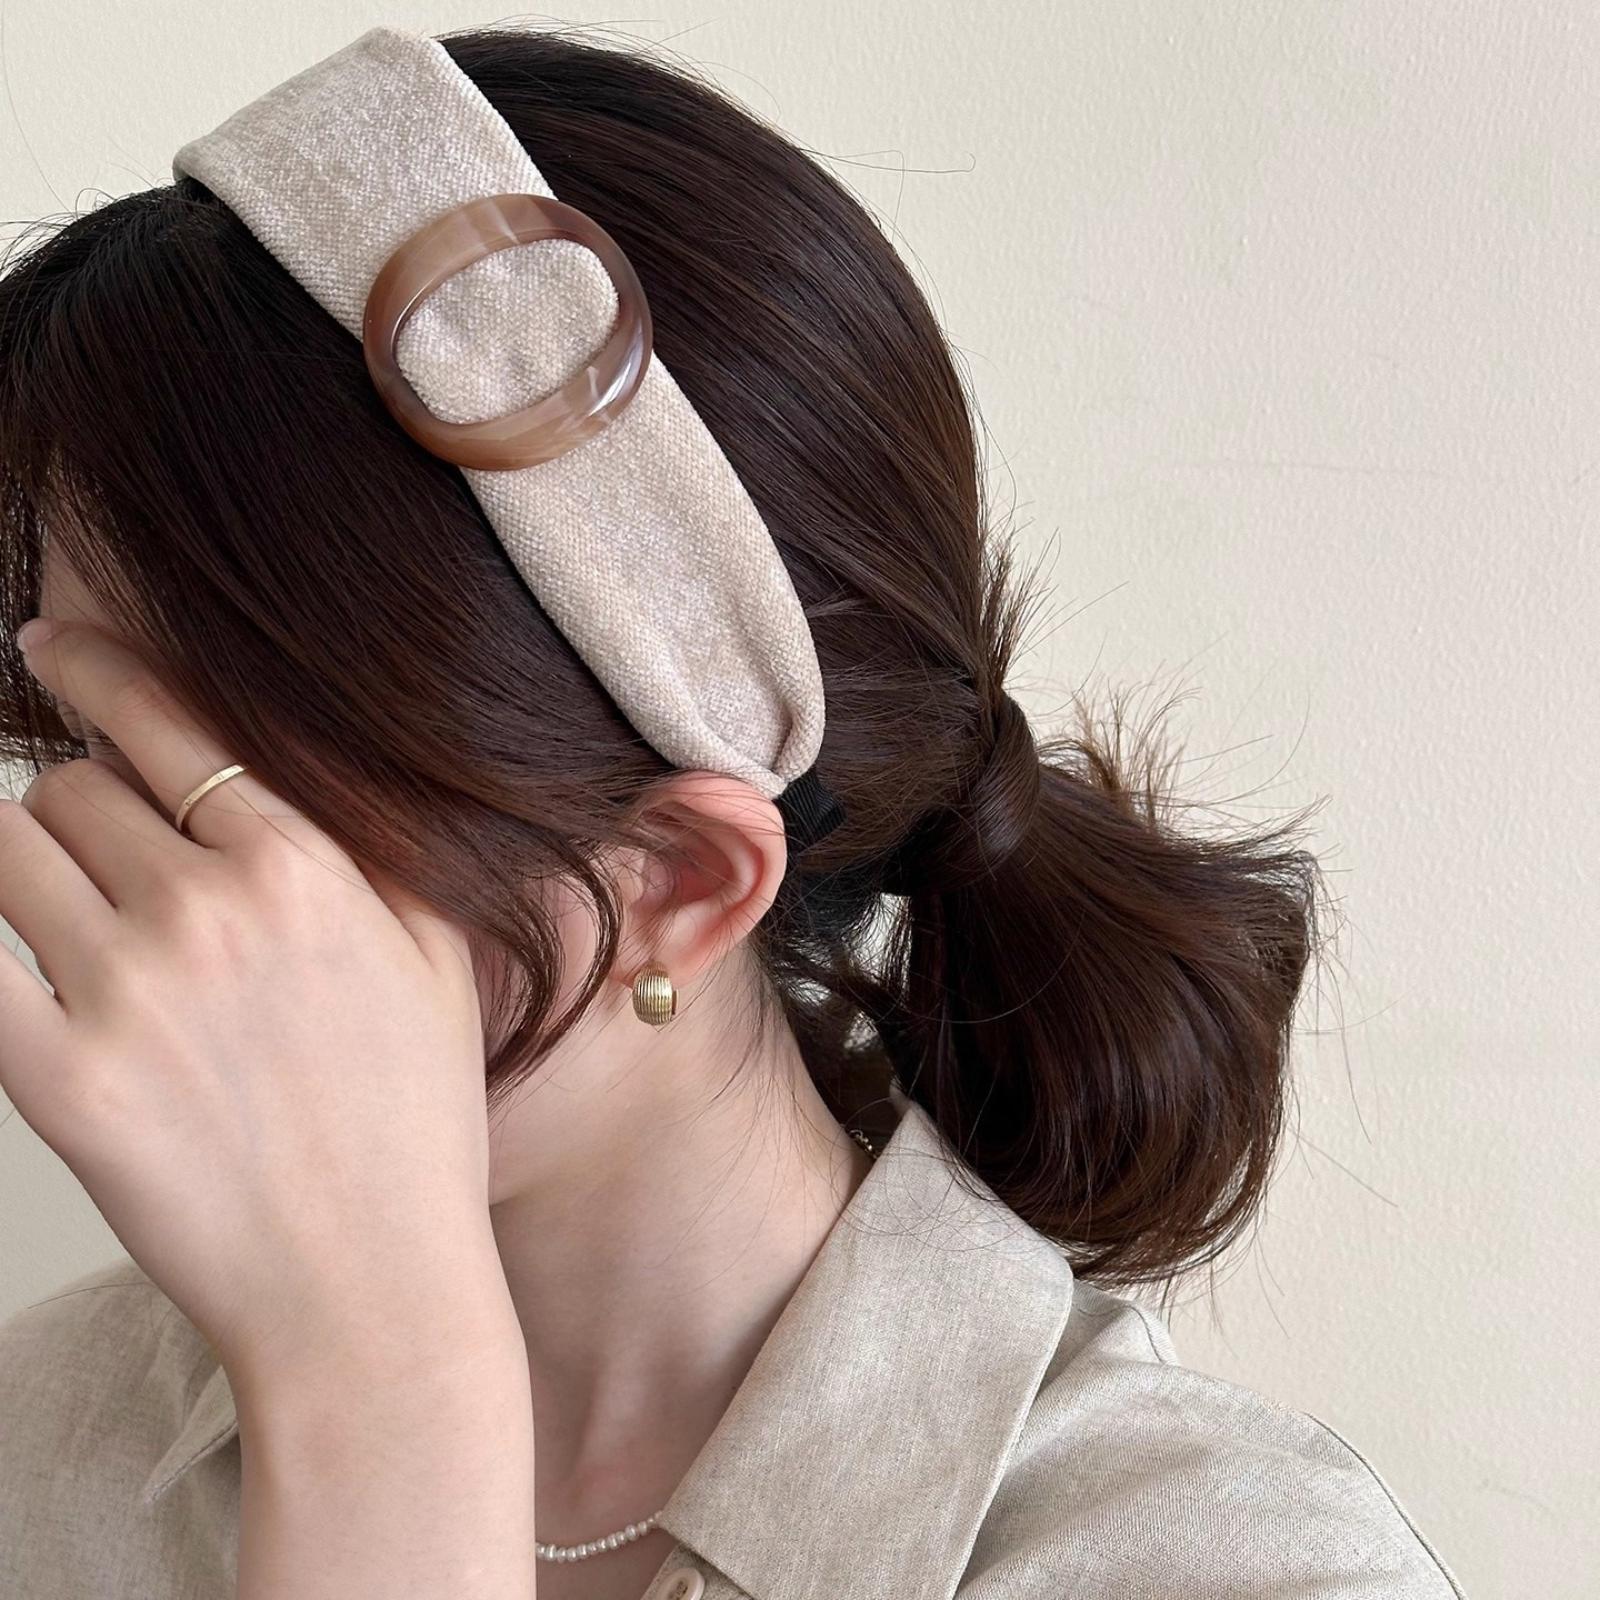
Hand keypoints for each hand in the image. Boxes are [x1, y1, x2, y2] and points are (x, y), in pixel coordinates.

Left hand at [0, 618, 511, 1380]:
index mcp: (307, 868)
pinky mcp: (56, 1080)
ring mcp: (126, 991)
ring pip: (9, 854)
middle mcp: (210, 909)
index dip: (94, 665)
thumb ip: (376, 848)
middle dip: (81, 806)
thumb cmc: (412, 1128)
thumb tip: (306, 765)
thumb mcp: (437, 962)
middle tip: (109, 862)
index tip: (48, 641)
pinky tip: (19, 961)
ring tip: (73, 919)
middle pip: (75, 787)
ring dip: (28, 866)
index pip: (170, 719)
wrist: (368, 1288)